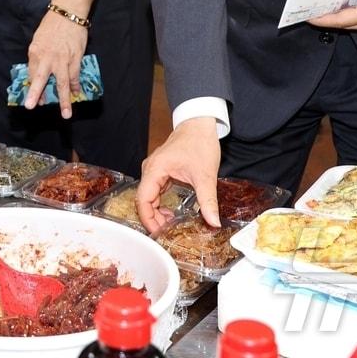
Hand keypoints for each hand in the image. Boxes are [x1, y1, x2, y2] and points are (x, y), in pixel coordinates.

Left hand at [25, 10, 88, 117]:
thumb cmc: (51, 26)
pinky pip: (75, 76)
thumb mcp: (38, 40)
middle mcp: (47, 58)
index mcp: (35, 52)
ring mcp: (62, 59)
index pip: (32, 74)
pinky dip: (75, 86)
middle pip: (41, 79)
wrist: (68, 14)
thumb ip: (37, 56)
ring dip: (65, 100)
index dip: (33, 88)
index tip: (34, 101)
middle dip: (36, 94)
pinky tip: (76, 94)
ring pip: (62, 83)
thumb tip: (38, 71)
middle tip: (32, 107)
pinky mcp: (75, 58)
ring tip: (66, 114)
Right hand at [137, 118, 221, 232]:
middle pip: (143, 200)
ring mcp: (154, 170)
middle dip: (153, 219)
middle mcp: (150, 170)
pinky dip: (160, 204)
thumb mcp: (205, 175)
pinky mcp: (160, 171)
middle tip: (167, 233)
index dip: (148, 219)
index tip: (159, 233)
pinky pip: (154, 192)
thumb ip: (208, 200)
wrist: (199, 124)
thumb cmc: (199, 142)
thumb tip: (213, 222)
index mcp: (155, 169)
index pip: (143, 200)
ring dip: (156, 212)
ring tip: (170, 225)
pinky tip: (171, 213)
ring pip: (148, 197)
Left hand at [307, 0, 356, 31]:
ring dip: (335, 17)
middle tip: (309, 9)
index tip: (308, 16)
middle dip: (325, 18)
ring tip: (319, 7)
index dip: (323, 19)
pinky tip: (337, 5)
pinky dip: (345, 14)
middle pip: (343, 25)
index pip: (341, 20)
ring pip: (350, 24)